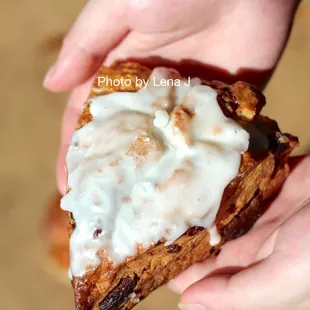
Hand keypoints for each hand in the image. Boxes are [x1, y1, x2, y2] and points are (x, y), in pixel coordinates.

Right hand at [42, 0, 298, 194]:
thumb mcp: (118, 7)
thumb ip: (86, 46)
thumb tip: (49, 84)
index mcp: (123, 74)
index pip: (92, 121)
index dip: (78, 154)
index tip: (71, 188)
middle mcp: (151, 94)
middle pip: (126, 142)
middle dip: (114, 174)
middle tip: (105, 211)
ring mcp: (187, 103)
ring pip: (163, 148)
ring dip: (151, 178)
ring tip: (141, 213)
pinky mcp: (221, 106)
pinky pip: (203, 141)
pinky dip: (195, 165)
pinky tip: (185, 192)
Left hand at [169, 156, 309, 309]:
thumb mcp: (292, 277)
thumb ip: (243, 296)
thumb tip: (192, 305)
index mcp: (271, 279)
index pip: (220, 285)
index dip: (190, 280)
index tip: (159, 270)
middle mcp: (266, 250)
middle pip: (217, 253)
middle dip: (187, 247)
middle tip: (154, 238)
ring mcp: (266, 217)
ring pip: (222, 222)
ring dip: (196, 219)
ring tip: (165, 214)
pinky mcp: (268, 191)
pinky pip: (235, 194)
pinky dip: (215, 194)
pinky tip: (192, 189)